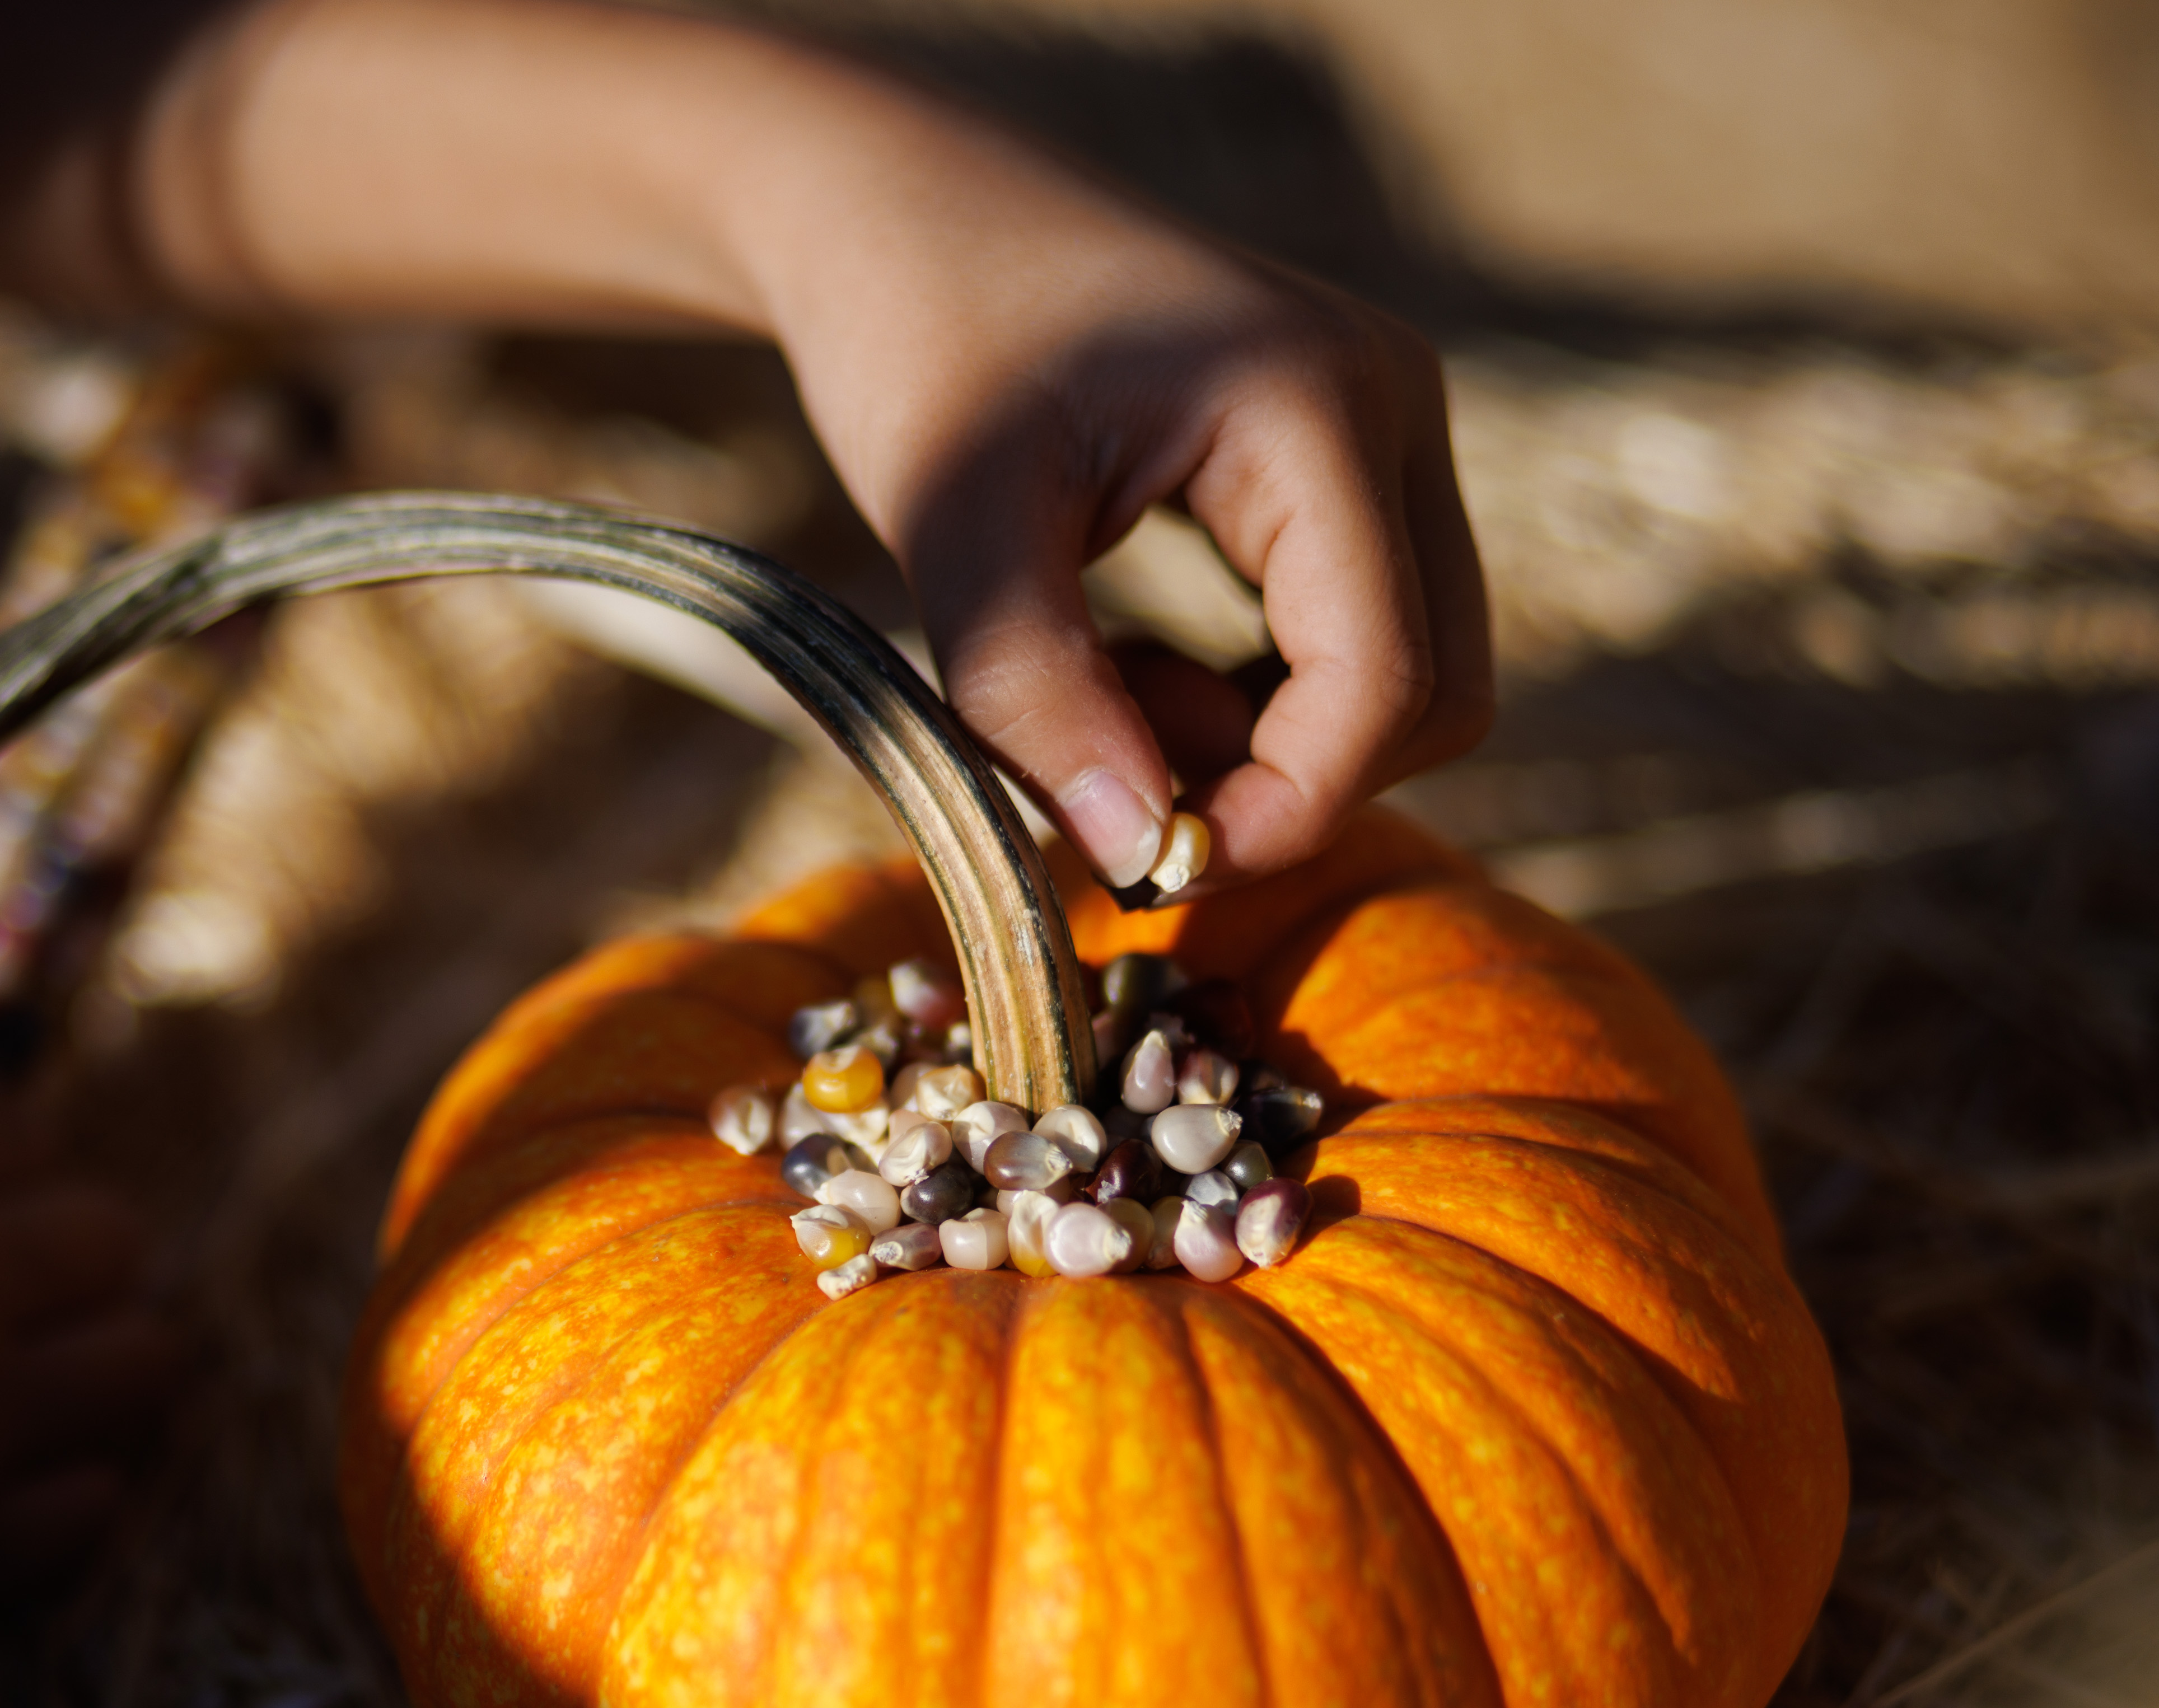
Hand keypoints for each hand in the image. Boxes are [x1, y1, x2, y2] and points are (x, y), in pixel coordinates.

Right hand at [0, 1096, 188, 1707]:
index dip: (1, 1166)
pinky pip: (93, 1507)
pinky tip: (19, 1494)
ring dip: (116, 1365)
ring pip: (146, 1366)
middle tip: (31, 1292)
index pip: (14, 1132)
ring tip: (58, 1381)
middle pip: (111, 1237)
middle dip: (82, 1256)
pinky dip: (71, 1496)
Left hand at [140, 0, 1489, 892]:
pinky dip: (1254, 693)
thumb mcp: (955, 528)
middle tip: (1113, 783)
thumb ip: (1041, 701)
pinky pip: (1353, 631)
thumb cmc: (916, 337)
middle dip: (1286, 781)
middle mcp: (1392, 406)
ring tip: (1099, 690)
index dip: (1286, 809)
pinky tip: (1126, 656)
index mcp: (1319, 405)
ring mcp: (1383, 427)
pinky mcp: (1343, 461)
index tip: (1153, 870)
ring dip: (1262, 739)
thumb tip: (1141, 865)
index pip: (1383, 678)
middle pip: (1430, 691)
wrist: (902, 211)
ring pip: (1402, 672)